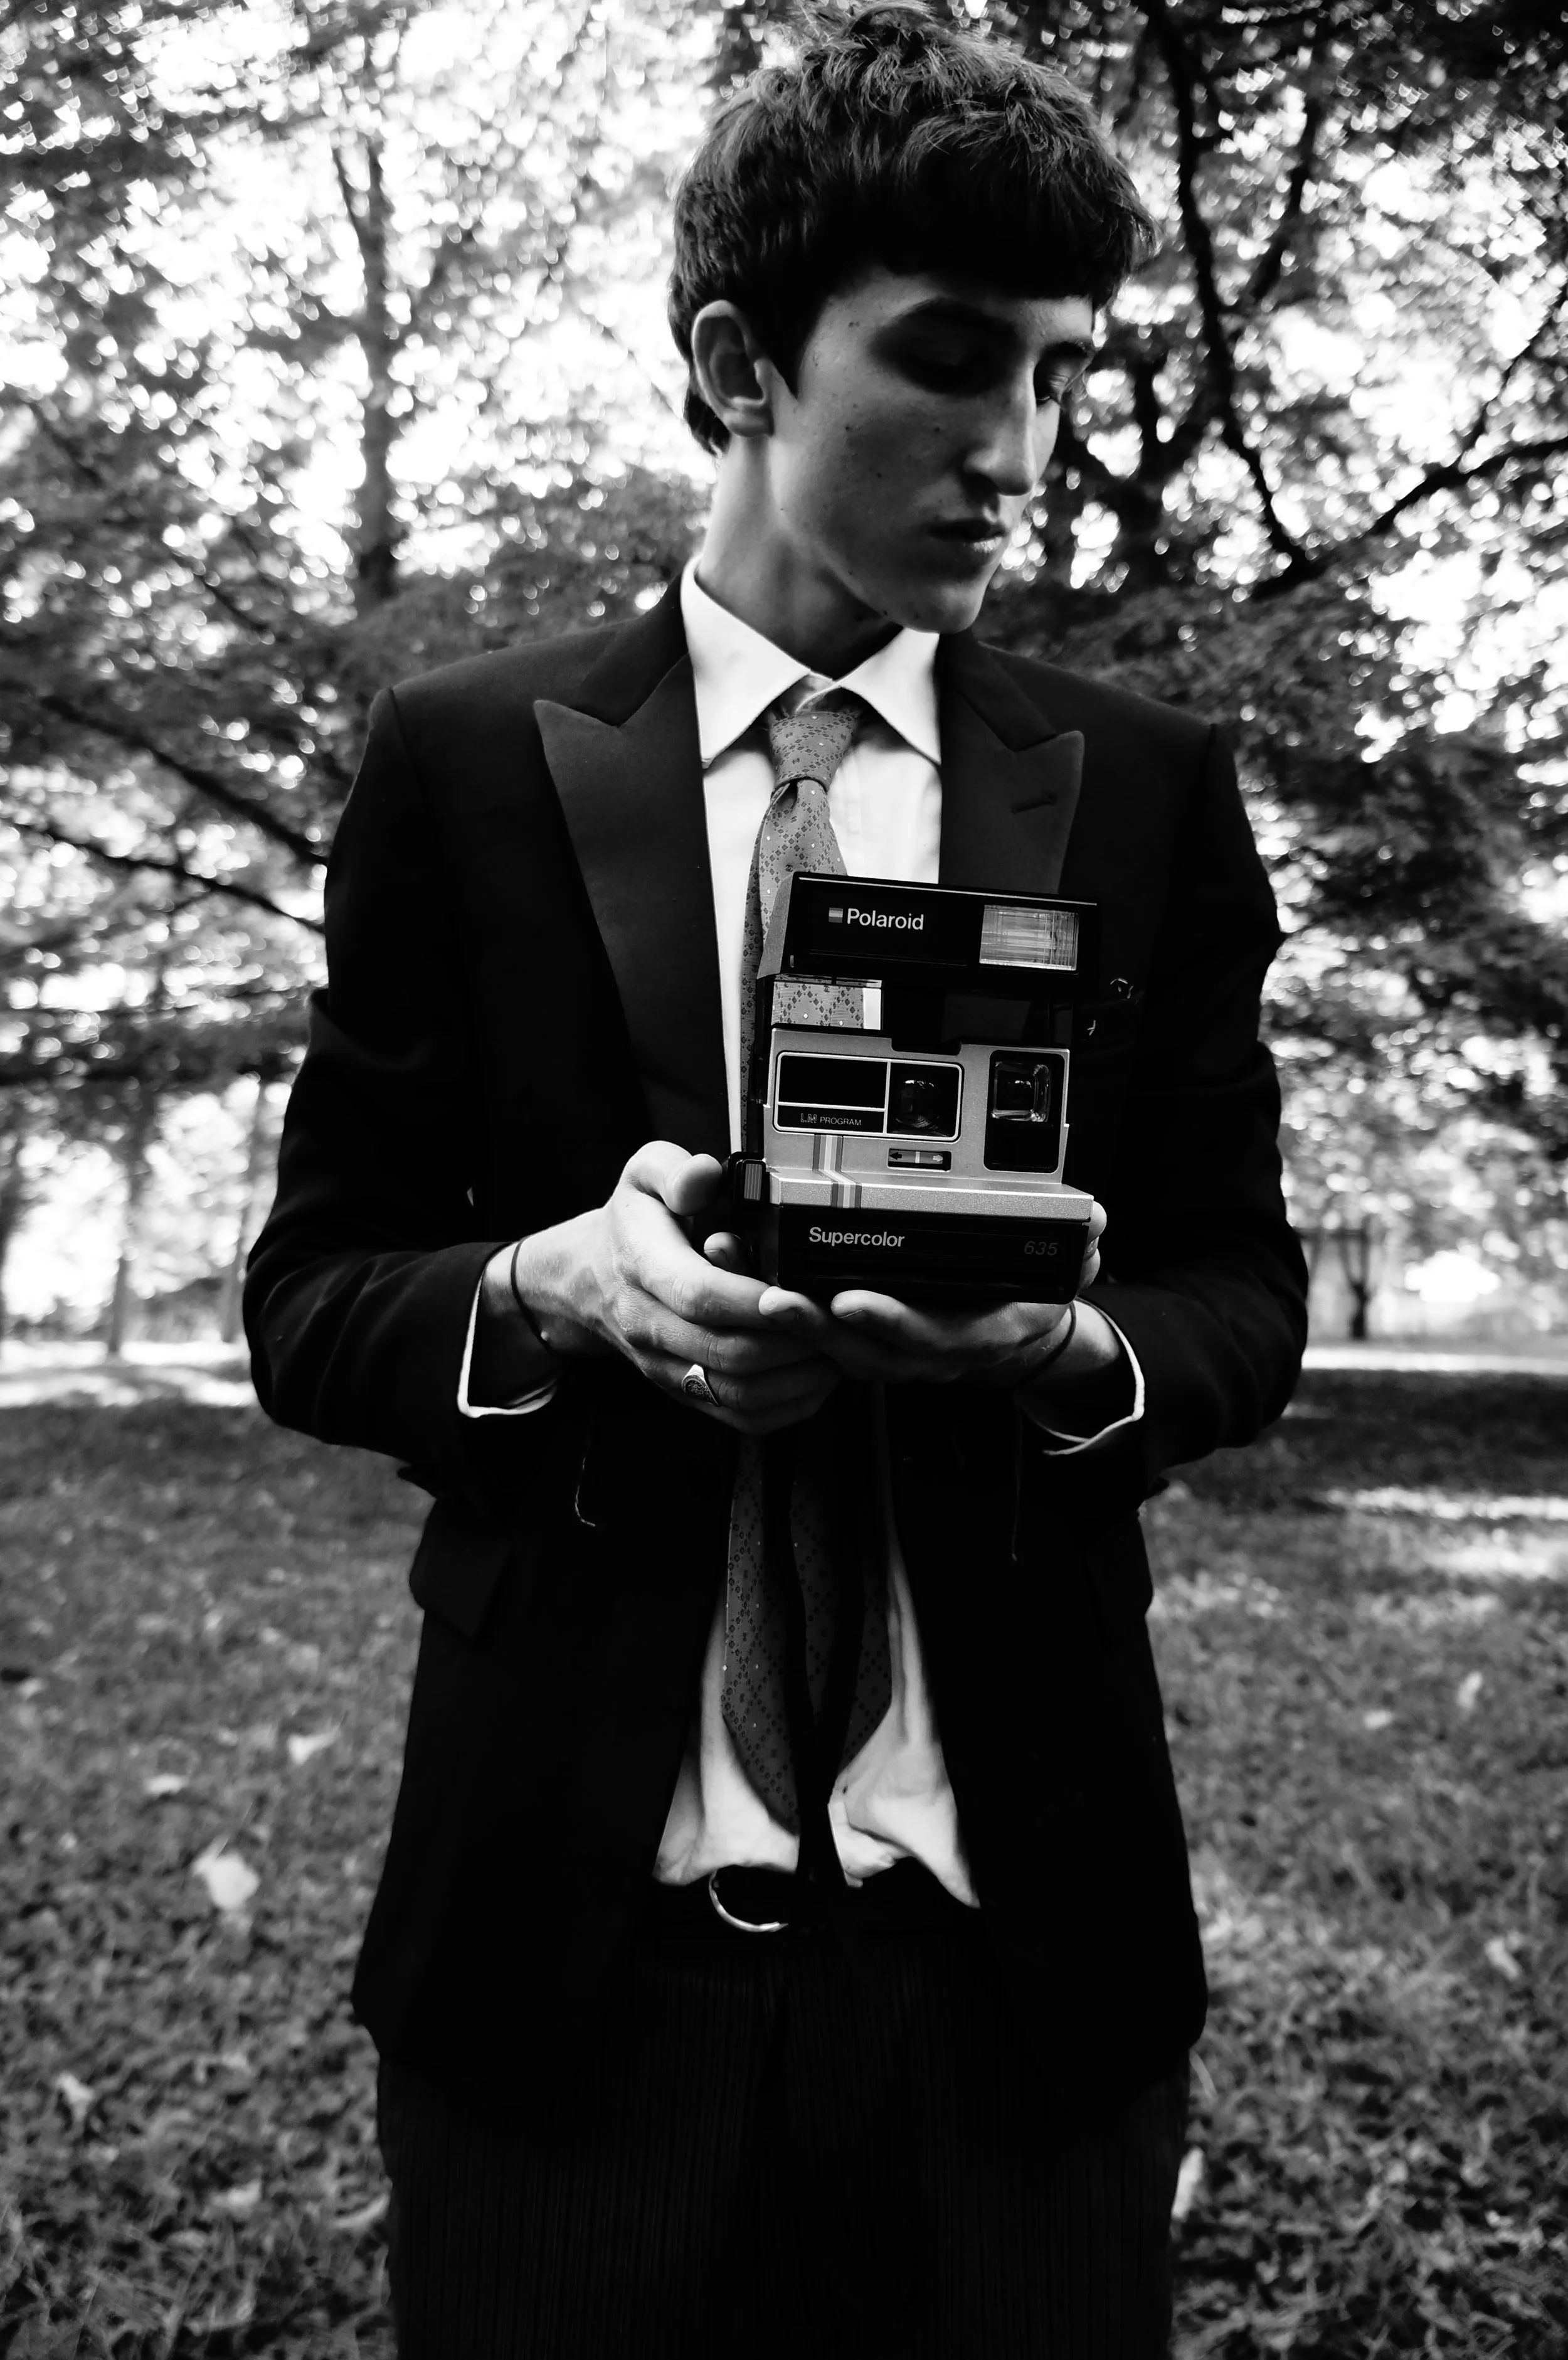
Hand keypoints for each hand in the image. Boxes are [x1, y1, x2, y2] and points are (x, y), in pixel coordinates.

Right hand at [506, 1142, 838, 1434]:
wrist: (587, 1280)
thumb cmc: (630, 1225)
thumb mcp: (643, 1174)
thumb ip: (674, 1169)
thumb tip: (704, 1175)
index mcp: (643, 1268)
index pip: (699, 1295)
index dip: (754, 1300)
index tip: (799, 1293)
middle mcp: (651, 1326)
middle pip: (729, 1353)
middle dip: (794, 1341)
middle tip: (838, 1319)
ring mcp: (667, 1366)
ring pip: (739, 1394)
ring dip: (798, 1377)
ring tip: (837, 1347)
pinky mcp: (685, 1391)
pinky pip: (740, 1417)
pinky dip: (788, 1404)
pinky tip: (815, 1376)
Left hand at [751, 1202, 1107, 1390]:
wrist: (1013, 1337)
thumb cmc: (1024, 1298)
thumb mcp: (1063, 1271)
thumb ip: (1077, 1244)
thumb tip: (1092, 1222)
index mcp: (973, 1336)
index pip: (930, 1337)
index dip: (891, 1323)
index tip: (852, 1301)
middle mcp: (925, 1352)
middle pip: (862, 1350)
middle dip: (815, 1327)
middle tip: (772, 1297)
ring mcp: (890, 1350)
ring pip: (832, 1346)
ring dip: (789, 1320)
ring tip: (747, 1282)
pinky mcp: (860, 1339)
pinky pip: (819, 1333)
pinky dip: (784, 1310)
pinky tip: (748, 1273)